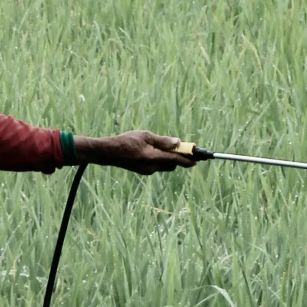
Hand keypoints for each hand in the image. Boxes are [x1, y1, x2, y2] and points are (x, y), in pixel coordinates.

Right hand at [80, 131, 195, 174]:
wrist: (108, 153)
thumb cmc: (125, 141)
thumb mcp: (145, 136)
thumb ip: (162, 141)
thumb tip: (178, 142)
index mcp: (153, 157)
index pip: (175, 160)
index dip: (188, 159)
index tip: (197, 159)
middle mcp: (151, 167)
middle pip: (172, 164)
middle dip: (178, 157)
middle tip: (181, 147)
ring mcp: (147, 170)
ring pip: (164, 166)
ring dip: (168, 158)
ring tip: (163, 146)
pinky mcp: (142, 171)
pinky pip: (156, 166)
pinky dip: (160, 159)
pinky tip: (152, 150)